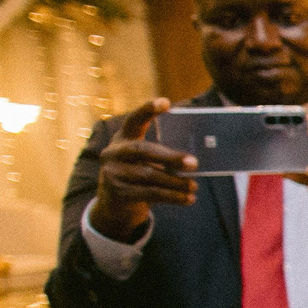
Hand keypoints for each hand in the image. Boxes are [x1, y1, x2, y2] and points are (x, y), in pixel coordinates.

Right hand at [87, 99, 194, 239]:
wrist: (116, 206)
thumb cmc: (141, 178)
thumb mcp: (148, 162)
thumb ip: (165, 158)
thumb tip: (194, 162)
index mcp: (124, 138)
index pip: (135, 120)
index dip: (148, 110)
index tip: (166, 102)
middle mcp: (114, 152)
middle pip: (143, 150)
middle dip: (171, 157)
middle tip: (195, 163)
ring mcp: (112, 172)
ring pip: (149, 174)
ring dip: (176, 182)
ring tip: (194, 186)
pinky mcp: (116, 192)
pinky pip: (150, 193)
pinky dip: (172, 196)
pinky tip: (188, 199)